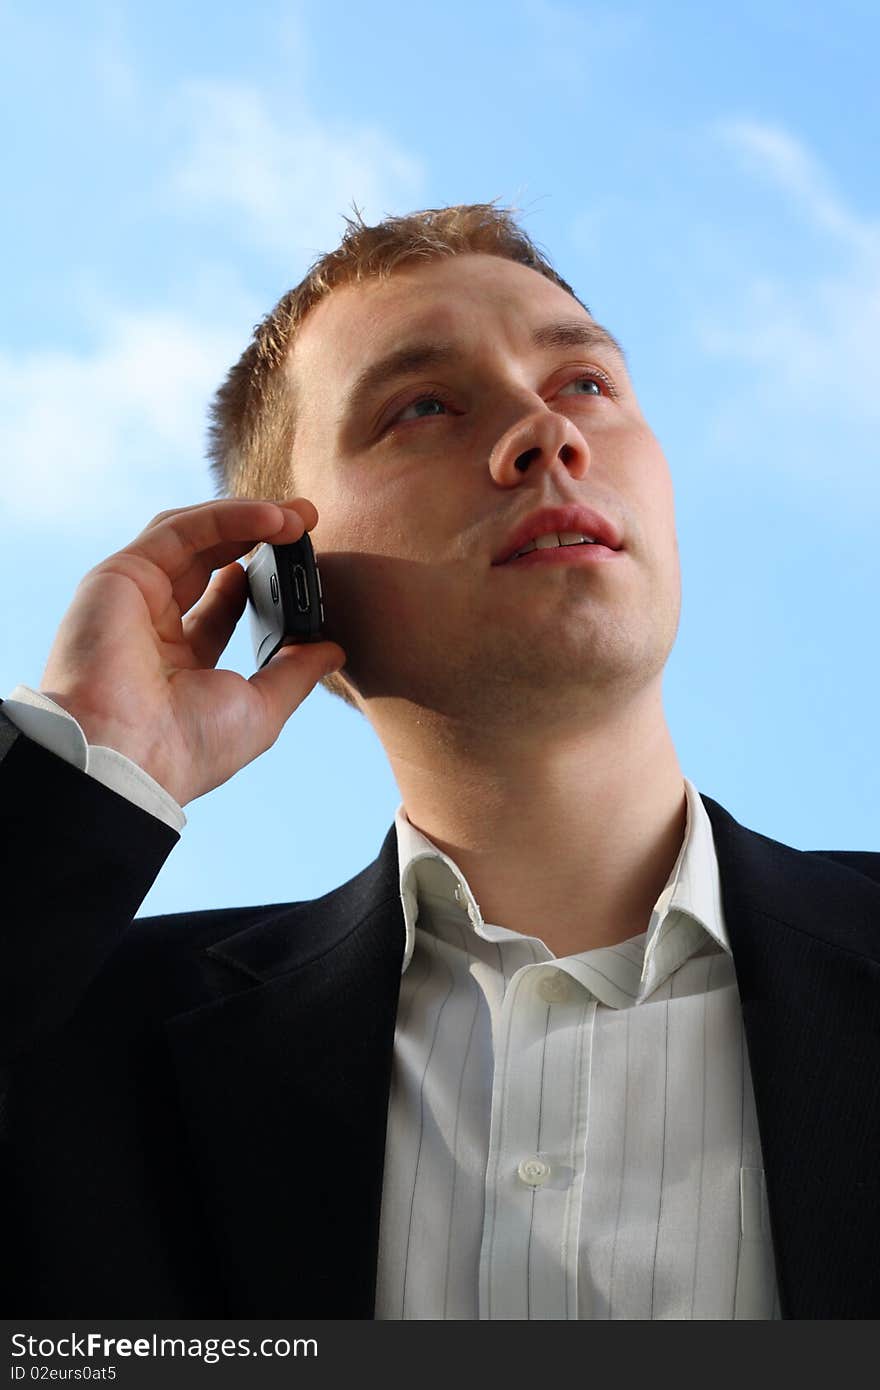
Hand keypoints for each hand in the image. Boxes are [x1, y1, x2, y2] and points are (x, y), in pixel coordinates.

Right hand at [39, 498, 345, 805]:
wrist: (132, 756)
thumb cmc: (187, 748)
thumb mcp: (260, 707)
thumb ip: (295, 672)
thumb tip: (333, 650)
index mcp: (178, 661)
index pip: (222, 604)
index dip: (263, 579)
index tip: (304, 565)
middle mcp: (151, 624)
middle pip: (210, 559)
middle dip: (262, 535)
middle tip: (310, 519)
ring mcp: (134, 596)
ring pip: (194, 535)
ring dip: (249, 517)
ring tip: (300, 516)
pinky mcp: (121, 573)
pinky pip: (181, 529)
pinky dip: (229, 516)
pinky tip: (274, 516)